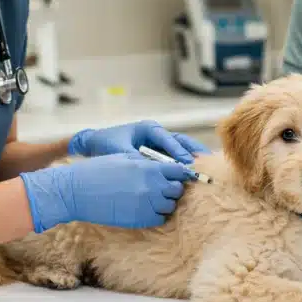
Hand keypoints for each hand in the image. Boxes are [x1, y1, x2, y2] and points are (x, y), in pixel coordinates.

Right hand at [19, 153, 193, 231]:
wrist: (77, 191)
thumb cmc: (98, 171)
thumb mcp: (125, 158)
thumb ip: (146, 163)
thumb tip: (164, 168)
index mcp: (149, 167)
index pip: (178, 171)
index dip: (179, 174)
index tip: (176, 177)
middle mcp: (152, 185)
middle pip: (177, 189)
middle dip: (172, 189)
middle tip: (162, 189)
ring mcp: (147, 204)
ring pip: (170, 206)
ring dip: (164, 203)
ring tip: (150, 200)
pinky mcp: (139, 219)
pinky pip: (159, 219)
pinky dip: (156, 215)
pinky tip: (144, 210)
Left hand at [67, 119, 209, 163]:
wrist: (94, 144)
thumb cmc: (106, 144)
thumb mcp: (119, 151)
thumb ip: (135, 159)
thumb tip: (150, 170)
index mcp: (148, 128)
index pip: (167, 139)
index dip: (178, 152)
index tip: (186, 163)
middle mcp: (156, 134)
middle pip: (180, 141)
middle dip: (193, 151)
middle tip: (207, 161)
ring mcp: (158, 142)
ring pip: (180, 147)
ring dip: (192, 156)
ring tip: (207, 166)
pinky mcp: (158, 152)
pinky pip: (173, 156)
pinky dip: (184, 163)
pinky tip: (193, 172)